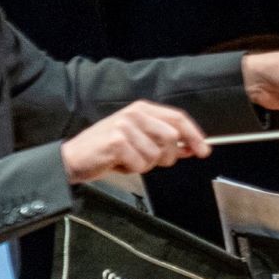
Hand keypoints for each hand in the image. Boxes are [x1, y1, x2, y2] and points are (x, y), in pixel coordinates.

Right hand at [61, 100, 211, 179]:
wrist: (74, 158)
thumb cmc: (107, 151)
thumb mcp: (140, 142)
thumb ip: (165, 143)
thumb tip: (192, 147)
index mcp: (141, 109)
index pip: (177, 118)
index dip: (194, 135)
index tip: (204, 151)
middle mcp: (134, 114)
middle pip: (172, 138)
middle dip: (166, 156)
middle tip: (149, 160)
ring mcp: (124, 126)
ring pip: (156, 154)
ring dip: (145, 164)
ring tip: (128, 159)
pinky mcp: (116, 141)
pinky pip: (141, 164)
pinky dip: (132, 169)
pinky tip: (118, 163)